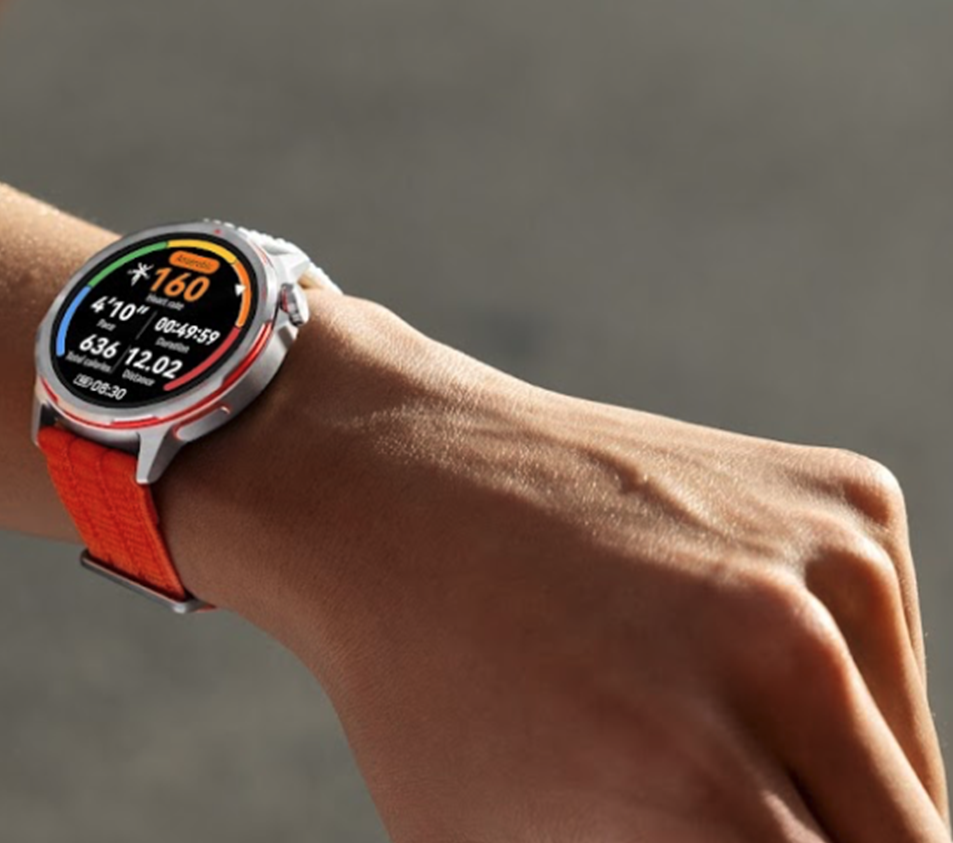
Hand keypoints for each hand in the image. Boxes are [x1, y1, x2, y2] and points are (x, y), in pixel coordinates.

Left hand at [163, 294, 948, 842]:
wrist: (387, 482)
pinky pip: (884, 653)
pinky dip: (829, 678)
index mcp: (699, 788)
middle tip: (715, 816)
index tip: (702, 837)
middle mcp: (790, 662)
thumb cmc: (429, 695)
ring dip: (836, 783)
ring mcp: (831, 563)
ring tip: (688, 730)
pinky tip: (707, 637)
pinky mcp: (851, 502)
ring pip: (908, 766)